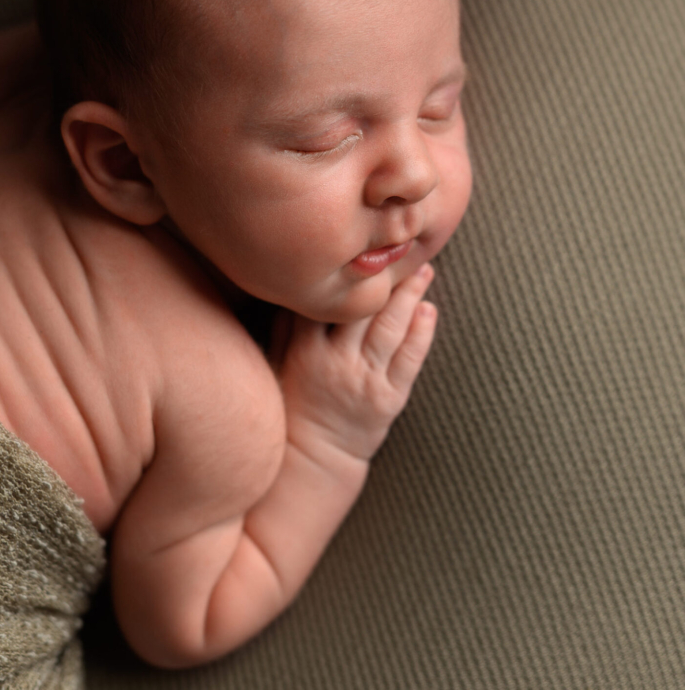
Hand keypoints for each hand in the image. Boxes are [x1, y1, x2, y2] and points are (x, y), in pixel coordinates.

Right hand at [278, 264, 436, 461]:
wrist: (313, 459)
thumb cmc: (293, 405)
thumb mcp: (278, 363)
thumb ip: (287, 325)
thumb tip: (301, 284)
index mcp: (305, 351)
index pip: (328, 303)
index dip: (347, 275)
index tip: (360, 249)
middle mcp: (336, 363)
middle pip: (365, 310)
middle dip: (386, 278)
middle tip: (404, 248)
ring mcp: (365, 381)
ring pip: (391, 329)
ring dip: (411, 296)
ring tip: (425, 270)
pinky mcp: (389, 399)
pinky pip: (409, 360)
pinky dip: (422, 333)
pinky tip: (430, 309)